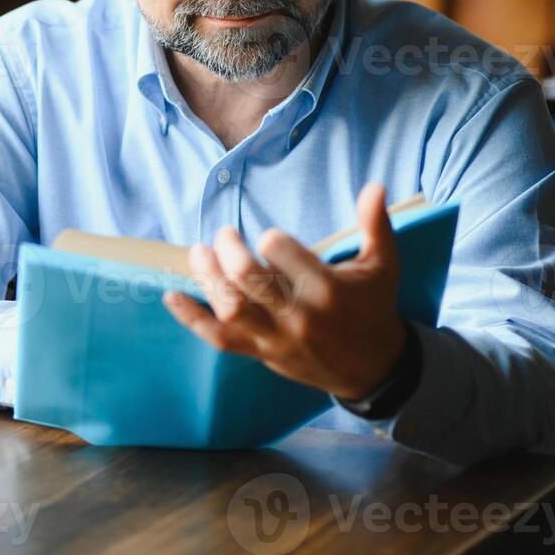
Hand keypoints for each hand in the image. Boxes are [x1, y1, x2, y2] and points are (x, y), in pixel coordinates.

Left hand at [162, 182, 406, 400]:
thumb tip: (375, 185)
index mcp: (328, 289)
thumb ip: (375, 224)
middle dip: (228, 250)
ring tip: (197, 253)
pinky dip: (192, 318)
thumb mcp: (382, 265)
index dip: (271, 241)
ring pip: (229, 308)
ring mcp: (276, 338)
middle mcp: (299, 316)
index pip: (283, 255)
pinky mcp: (261, 353)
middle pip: (248, 279)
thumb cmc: (374, 308)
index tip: (269, 238)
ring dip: (206, 278)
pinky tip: (172, 296)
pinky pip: (219, 338)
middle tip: (224, 234)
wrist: (374, 369)